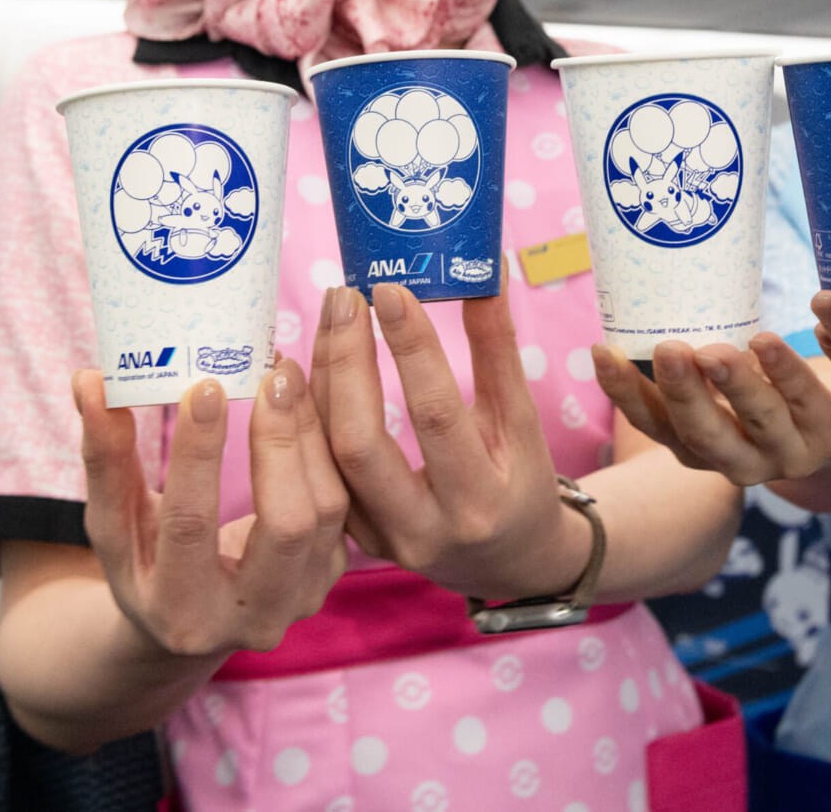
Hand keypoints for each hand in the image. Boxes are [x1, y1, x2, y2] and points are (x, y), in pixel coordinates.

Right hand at [74, 359, 348, 656]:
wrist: (194, 619)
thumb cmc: (144, 563)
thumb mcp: (115, 525)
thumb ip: (105, 458)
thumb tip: (88, 381)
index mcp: (182, 612)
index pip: (191, 526)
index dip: (198, 454)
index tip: (204, 385)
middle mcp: (252, 619)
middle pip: (286, 523)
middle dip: (280, 440)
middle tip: (271, 371)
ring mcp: (302, 599)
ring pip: (328, 508)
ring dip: (312, 433)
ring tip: (289, 373)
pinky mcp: (332, 573)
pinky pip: (346, 502)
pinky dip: (332, 445)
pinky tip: (315, 398)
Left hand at [308, 277, 590, 601]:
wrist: (509, 560)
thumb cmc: (520, 478)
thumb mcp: (521, 420)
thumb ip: (498, 348)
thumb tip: (488, 270)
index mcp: (478, 500)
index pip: (435, 416)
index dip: (412, 350)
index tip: (391, 290)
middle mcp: (424, 528)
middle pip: (362, 441)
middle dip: (346, 361)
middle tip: (345, 296)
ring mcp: (382, 540)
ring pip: (328, 456)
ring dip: (319, 381)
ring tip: (330, 317)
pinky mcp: (355, 540)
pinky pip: (320, 470)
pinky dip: (311, 413)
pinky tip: (309, 365)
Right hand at [594, 334, 830, 486]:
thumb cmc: (771, 389)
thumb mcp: (726, 379)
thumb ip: (693, 357)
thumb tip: (642, 290)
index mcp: (703, 447)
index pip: (656, 425)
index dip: (626, 393)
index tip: (603, 350)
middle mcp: (741, 463)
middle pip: (704, 436)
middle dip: (684, 395)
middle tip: (668, 351)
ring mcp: (791, 455)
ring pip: (760, 422)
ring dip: (737, 386)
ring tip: (717, 351)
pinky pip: (809, 401)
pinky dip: (787, 372)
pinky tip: (768, 342)